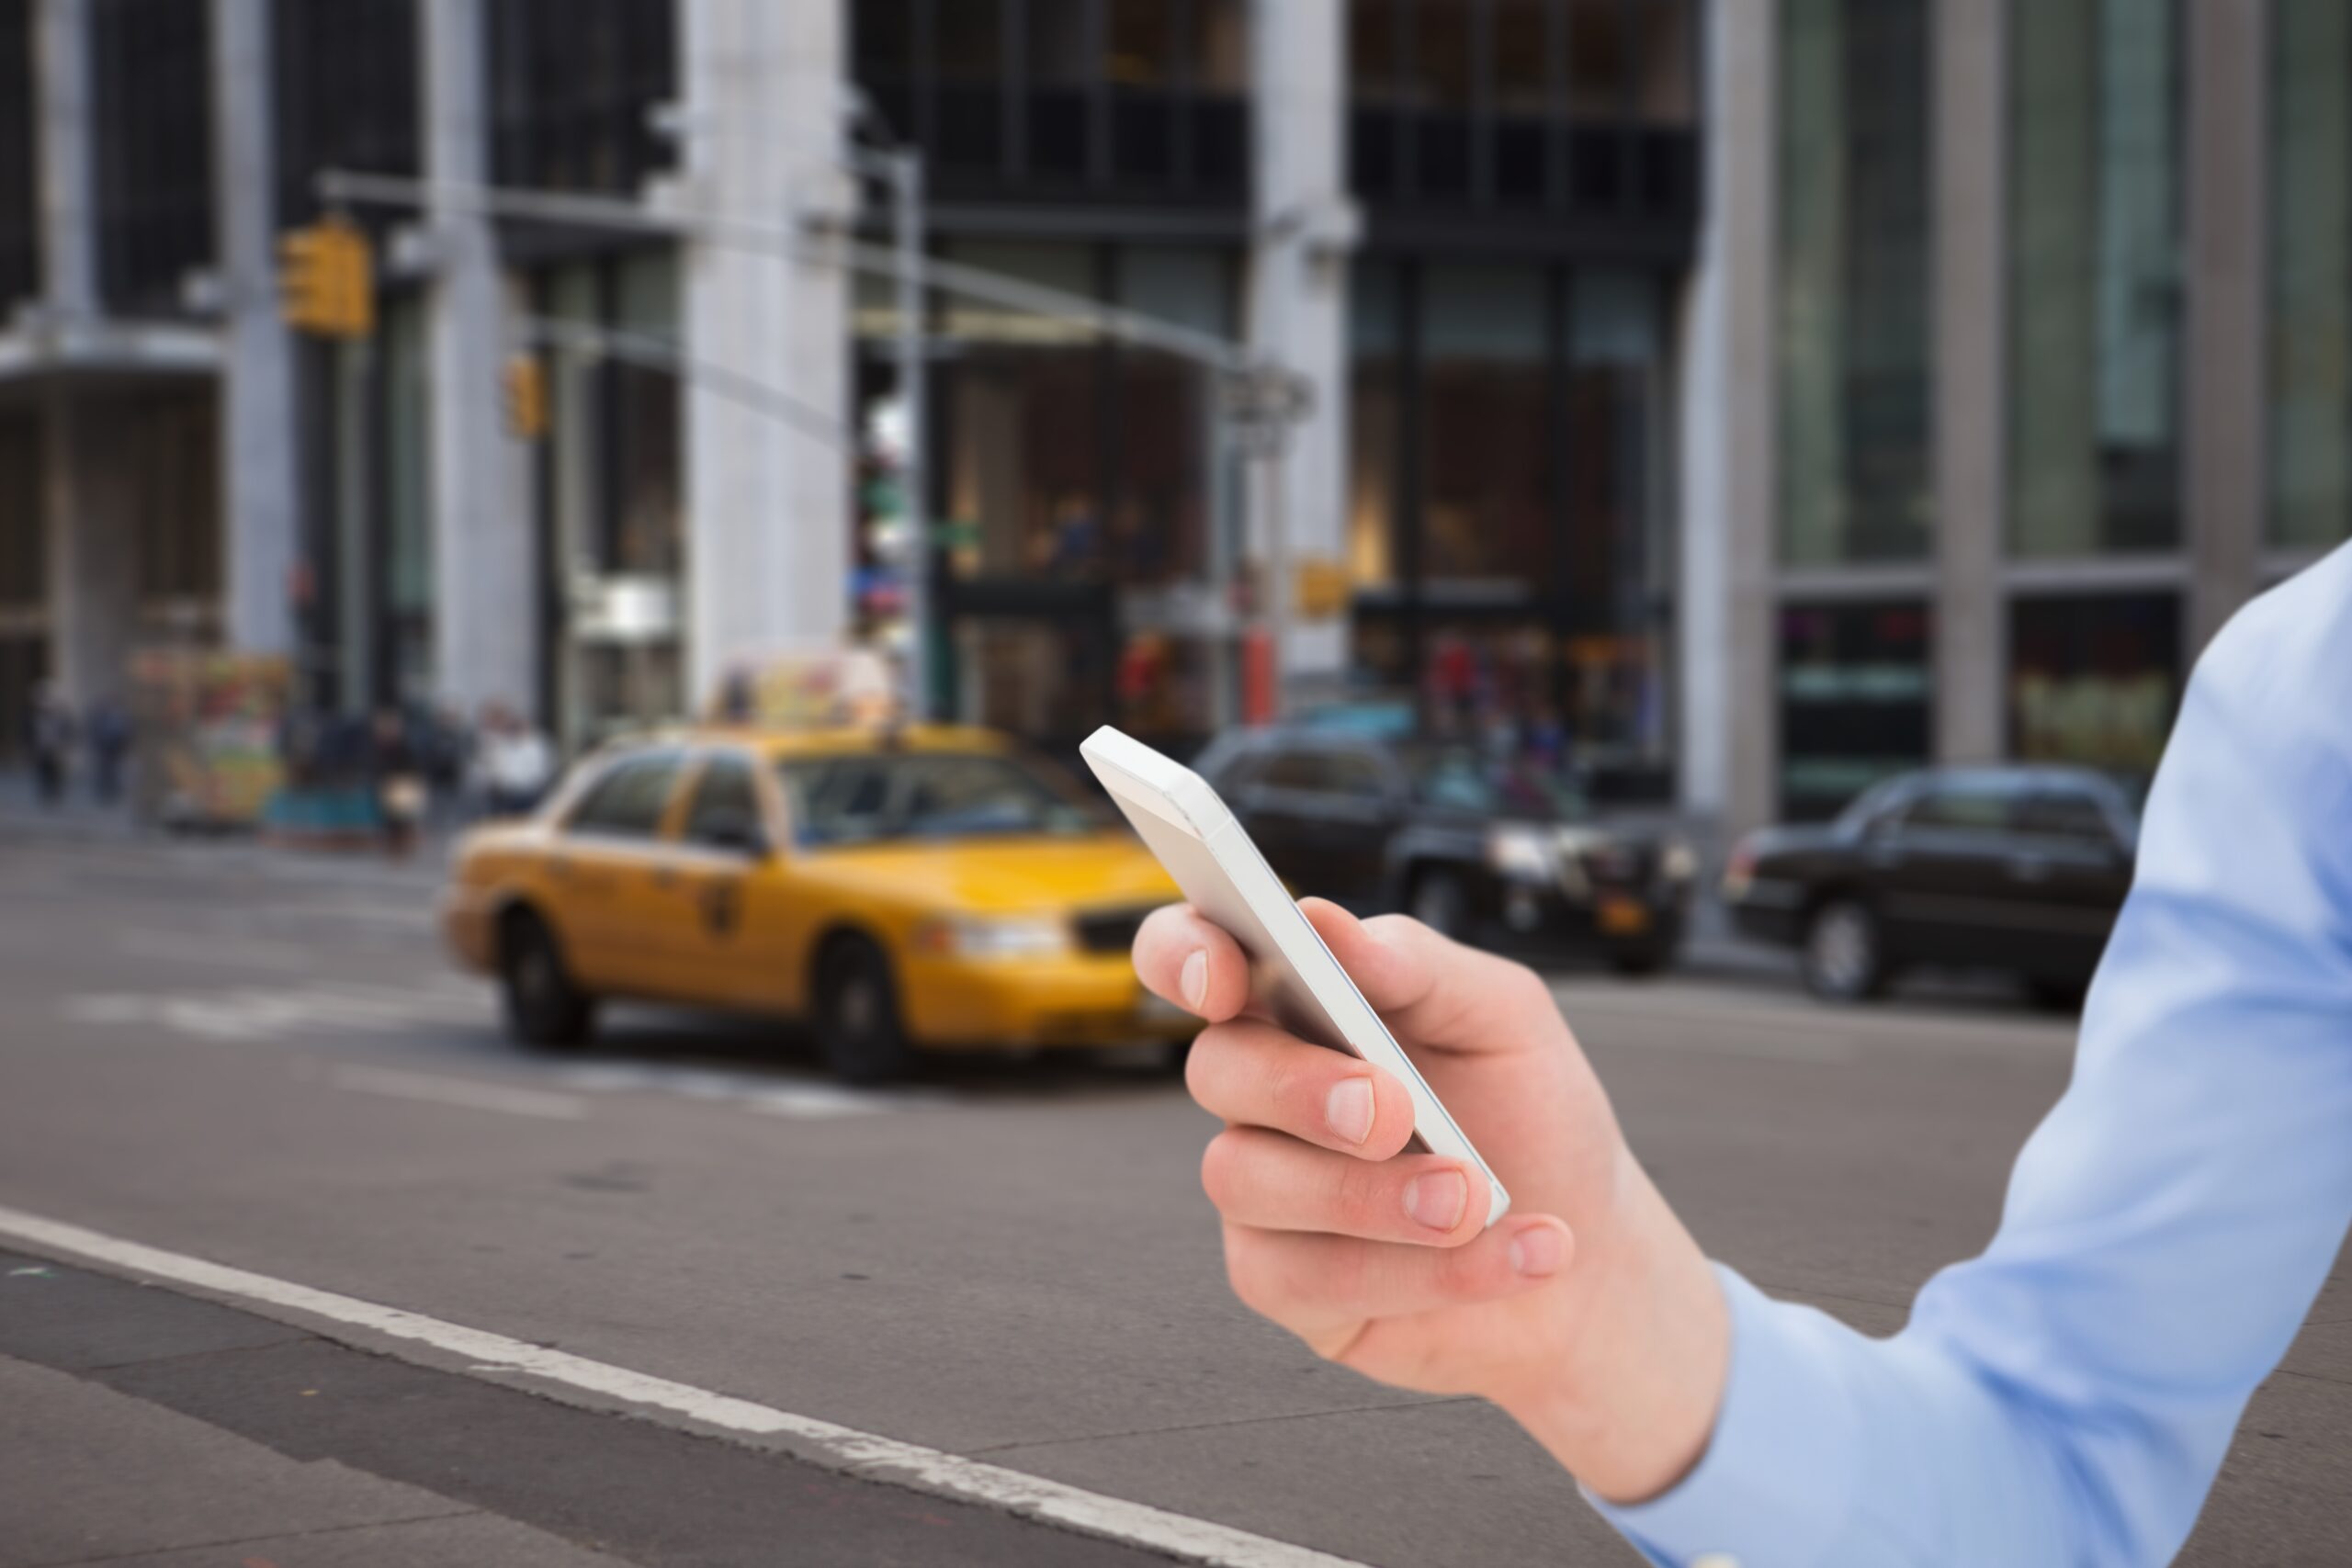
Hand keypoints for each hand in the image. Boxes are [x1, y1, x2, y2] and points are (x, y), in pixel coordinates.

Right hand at [1135, 898, 1728, 1502]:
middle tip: (1393, 1113)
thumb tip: (1326, 923)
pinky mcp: (1285, 1284)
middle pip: (1215, 1068)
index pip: (1193, 955)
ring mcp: (1267, 1191)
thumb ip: (1417, 963)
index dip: (1182, 954)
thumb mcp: (1504, 1019)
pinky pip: (1303, 1279)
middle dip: (1299, 1088)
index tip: (1223, 978)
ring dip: (1370, 1194)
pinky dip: (1422, 1270)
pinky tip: (1509, 1253)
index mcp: (1300, 1004)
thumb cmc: (1531, 1121)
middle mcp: (1267, 1091)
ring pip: (1245, 1180)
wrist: (1590, 1259)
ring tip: (1475, 1200)